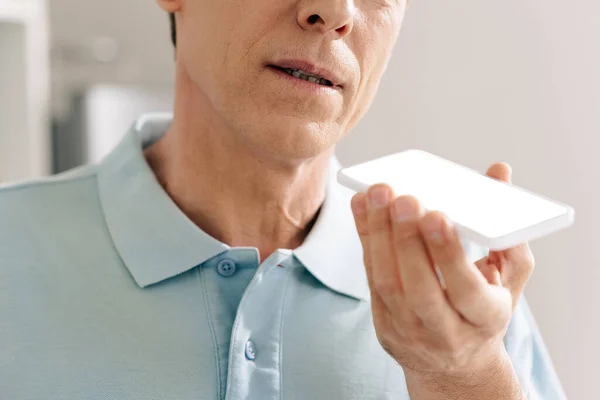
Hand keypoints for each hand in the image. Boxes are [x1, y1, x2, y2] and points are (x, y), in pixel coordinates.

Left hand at [350, 162, 533, 396]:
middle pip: (420, 288)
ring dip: (379, 235)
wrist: (455, 365)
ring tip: (377, 194)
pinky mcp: (384, 326)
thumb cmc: (484, 310)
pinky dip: (366, 240)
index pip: (467, 290)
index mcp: (486, 319)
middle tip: (403, 197)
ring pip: (388, 284)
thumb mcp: (509, 277)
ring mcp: (410, 332)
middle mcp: (447, 332)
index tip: (437, 216)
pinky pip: (371, 279)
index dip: (450, 254)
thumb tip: (498, 171)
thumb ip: (506, 225)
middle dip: (408, 240)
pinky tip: (363, 207)